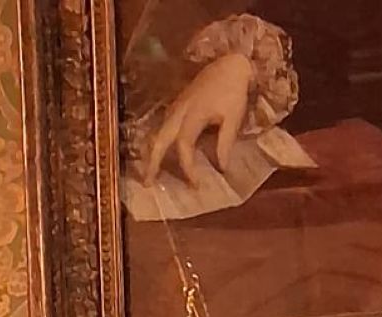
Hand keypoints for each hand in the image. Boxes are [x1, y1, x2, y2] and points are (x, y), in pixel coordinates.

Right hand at [138, 52, 254, 186]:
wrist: (228, 65)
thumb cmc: (233, 91)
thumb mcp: (233, 118)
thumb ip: (225, 143)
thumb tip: (222, 168)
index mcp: (193, 114)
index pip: (184, 145)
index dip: (188, 167)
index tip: (196, 185)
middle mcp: (178, 111)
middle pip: (160, 139)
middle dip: (152, 162)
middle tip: (148, 183)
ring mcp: (175, 108)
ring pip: (157, 133)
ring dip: (152, 154)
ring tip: (149, 175)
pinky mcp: (176, 107)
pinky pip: (162, 128)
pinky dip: (159, 145)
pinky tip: (160, 157)